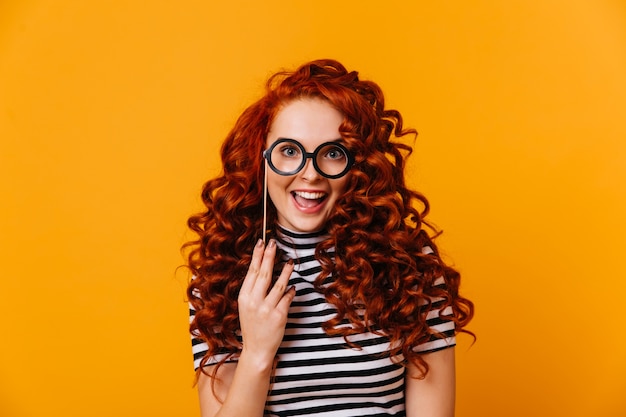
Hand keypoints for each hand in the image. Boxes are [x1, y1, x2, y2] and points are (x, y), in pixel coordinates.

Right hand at [237, 239, 295, 368]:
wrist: (256, 349)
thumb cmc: (252, 325)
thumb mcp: (247, 306)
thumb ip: (253, 290)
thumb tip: (262, 268)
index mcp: (244, 297)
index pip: (251, 272)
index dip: (257, 256)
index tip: (261, 242)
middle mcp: (254, 301)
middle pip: (263, 274)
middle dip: (269, 256)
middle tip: (273, 243)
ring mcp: (266, 309)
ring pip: (278, 284)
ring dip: (285, 272)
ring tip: (290, 262)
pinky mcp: (279, 316)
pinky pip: (287, 298)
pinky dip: (291, 291)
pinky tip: (293, 287)